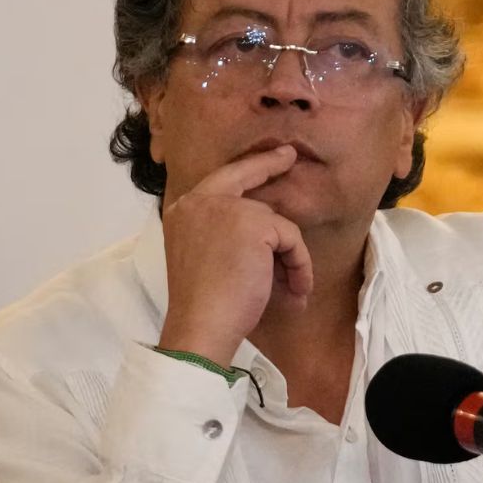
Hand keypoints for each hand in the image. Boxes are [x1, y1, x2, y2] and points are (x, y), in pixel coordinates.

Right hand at [155, 145, 311, 365]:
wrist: (201, 325)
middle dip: (270, 165)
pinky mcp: (254, 223)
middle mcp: (200, 201)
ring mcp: (227, 208)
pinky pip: (290, 239)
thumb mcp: (206, 256)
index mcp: (184, 211)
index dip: (249, 167)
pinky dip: (299, 265)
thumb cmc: (204, 304)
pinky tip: (295, 290)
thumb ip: (223, 232)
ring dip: (289, 257)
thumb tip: (266, 226)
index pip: (220, 180)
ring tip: (293, 289)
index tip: (273, 156)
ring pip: (274, 223)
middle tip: (290, 156)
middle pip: (245, 177)